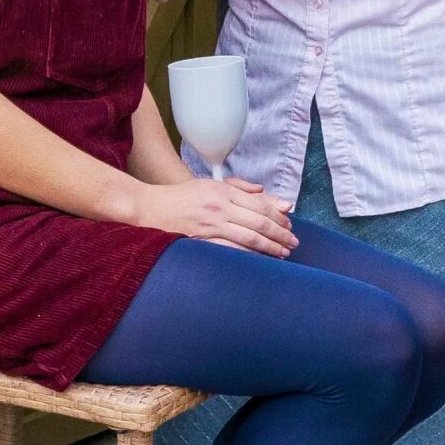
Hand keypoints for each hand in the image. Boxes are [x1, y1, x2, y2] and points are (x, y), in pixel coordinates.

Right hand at [132, 177, 295, 256]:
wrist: (150, 208)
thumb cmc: (181, 197)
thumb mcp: (210, 184)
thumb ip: (239, 187)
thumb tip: (265, 194)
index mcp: (222, 191)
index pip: (260, 204)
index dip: (278, 216)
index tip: (289, 225)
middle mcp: (219, 207)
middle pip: (259, 222)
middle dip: (280, 234)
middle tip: (293, 243)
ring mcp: (210, 225)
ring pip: (249, 238)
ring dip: (270, 247)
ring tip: (283, 253)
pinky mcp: (202, 241)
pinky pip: (232, 250)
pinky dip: (249, 256)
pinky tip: (260, 260)